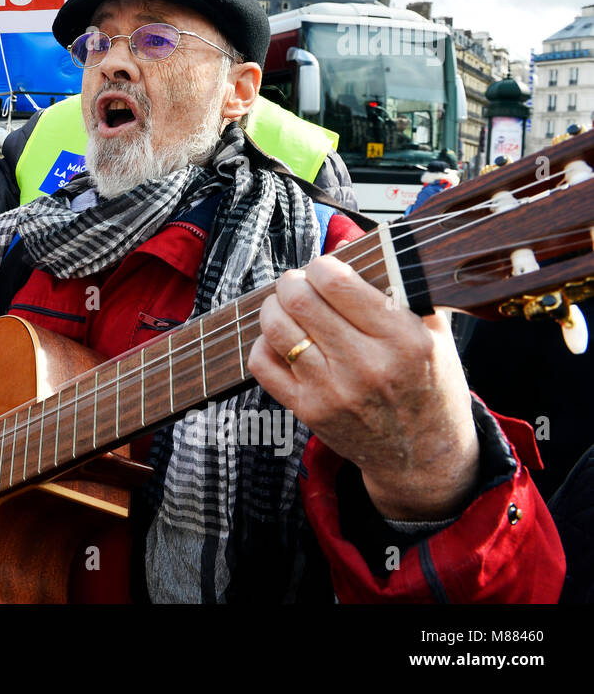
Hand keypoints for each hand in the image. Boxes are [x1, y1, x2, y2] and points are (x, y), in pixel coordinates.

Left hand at [248, 255, 479, 520]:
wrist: (424, 457)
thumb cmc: (430, 386)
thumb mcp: (433, 332)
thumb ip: (398, 284)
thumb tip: (348, 237)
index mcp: (404, 339)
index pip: (338, 283)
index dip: (322, 266)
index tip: (325, 269)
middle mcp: (366, 365)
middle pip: (300, 300)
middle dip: (293, 282)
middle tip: (300, 283)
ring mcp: (332, 391)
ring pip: (277, 328)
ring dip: (274, 307)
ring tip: (286, 306)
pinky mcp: (308, 411)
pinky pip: (262, 364)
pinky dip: (264, 343)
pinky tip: (282, 339)